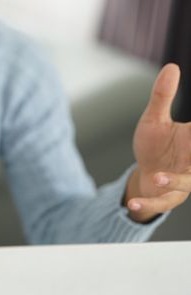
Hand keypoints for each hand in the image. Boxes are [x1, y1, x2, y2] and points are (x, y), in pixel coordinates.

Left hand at [125, 64, 190, 221]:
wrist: (146, 176)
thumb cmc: (155, 147)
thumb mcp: (154, 120)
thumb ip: (162, 97)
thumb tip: (171, 67)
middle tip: (189, 150)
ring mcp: (183, 181)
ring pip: (185, 184)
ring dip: (172, 182)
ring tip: (157, 177)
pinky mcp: (168, 197)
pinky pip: (161, 202)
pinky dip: (149, 203)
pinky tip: (133, 204)